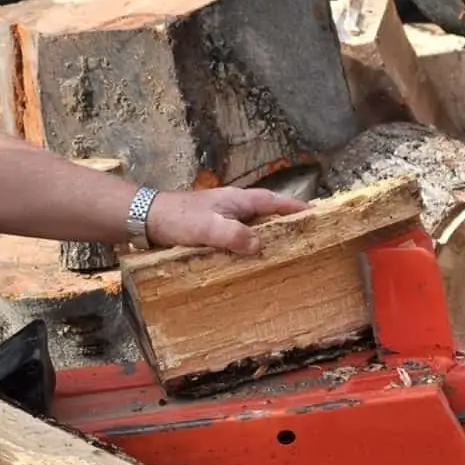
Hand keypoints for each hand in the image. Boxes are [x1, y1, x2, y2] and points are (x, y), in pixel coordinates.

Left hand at [144, 187, 307, 253]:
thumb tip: (259, 245)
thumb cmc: (176, 218)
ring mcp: (221, 218)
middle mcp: (233, 207)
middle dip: (286, 227)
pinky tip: (248, 264)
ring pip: (251, 229)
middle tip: (306, 243)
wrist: (145, 218)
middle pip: (267, 216)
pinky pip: (235, 240)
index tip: (319, 215)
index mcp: (238, 200)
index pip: (275, 202)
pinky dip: (245, 249)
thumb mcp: (208, 227)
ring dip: (265, 240)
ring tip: (282, 259)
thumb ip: (234, 235)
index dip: (297, 209)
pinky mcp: (209, 231)